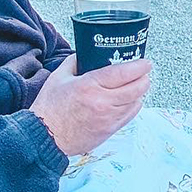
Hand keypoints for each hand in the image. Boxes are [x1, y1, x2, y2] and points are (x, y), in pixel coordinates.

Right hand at [30, 57, 151, 156]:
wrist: (45, 137)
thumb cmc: (50, 107)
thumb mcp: (59, 77)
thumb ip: (75, 62)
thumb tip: (87, 54)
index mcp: (90, 86)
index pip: (123, 73)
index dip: (139, 66)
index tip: (145, 62)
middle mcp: (102, 102)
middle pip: (136, 88)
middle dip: (144, 78)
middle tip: (144, 72)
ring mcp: (108, 119)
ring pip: (136, 102)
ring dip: (140, 92)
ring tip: (137, 85)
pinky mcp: (109, 130)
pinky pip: (130, 116)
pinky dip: (133, 106)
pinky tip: (129, 100)